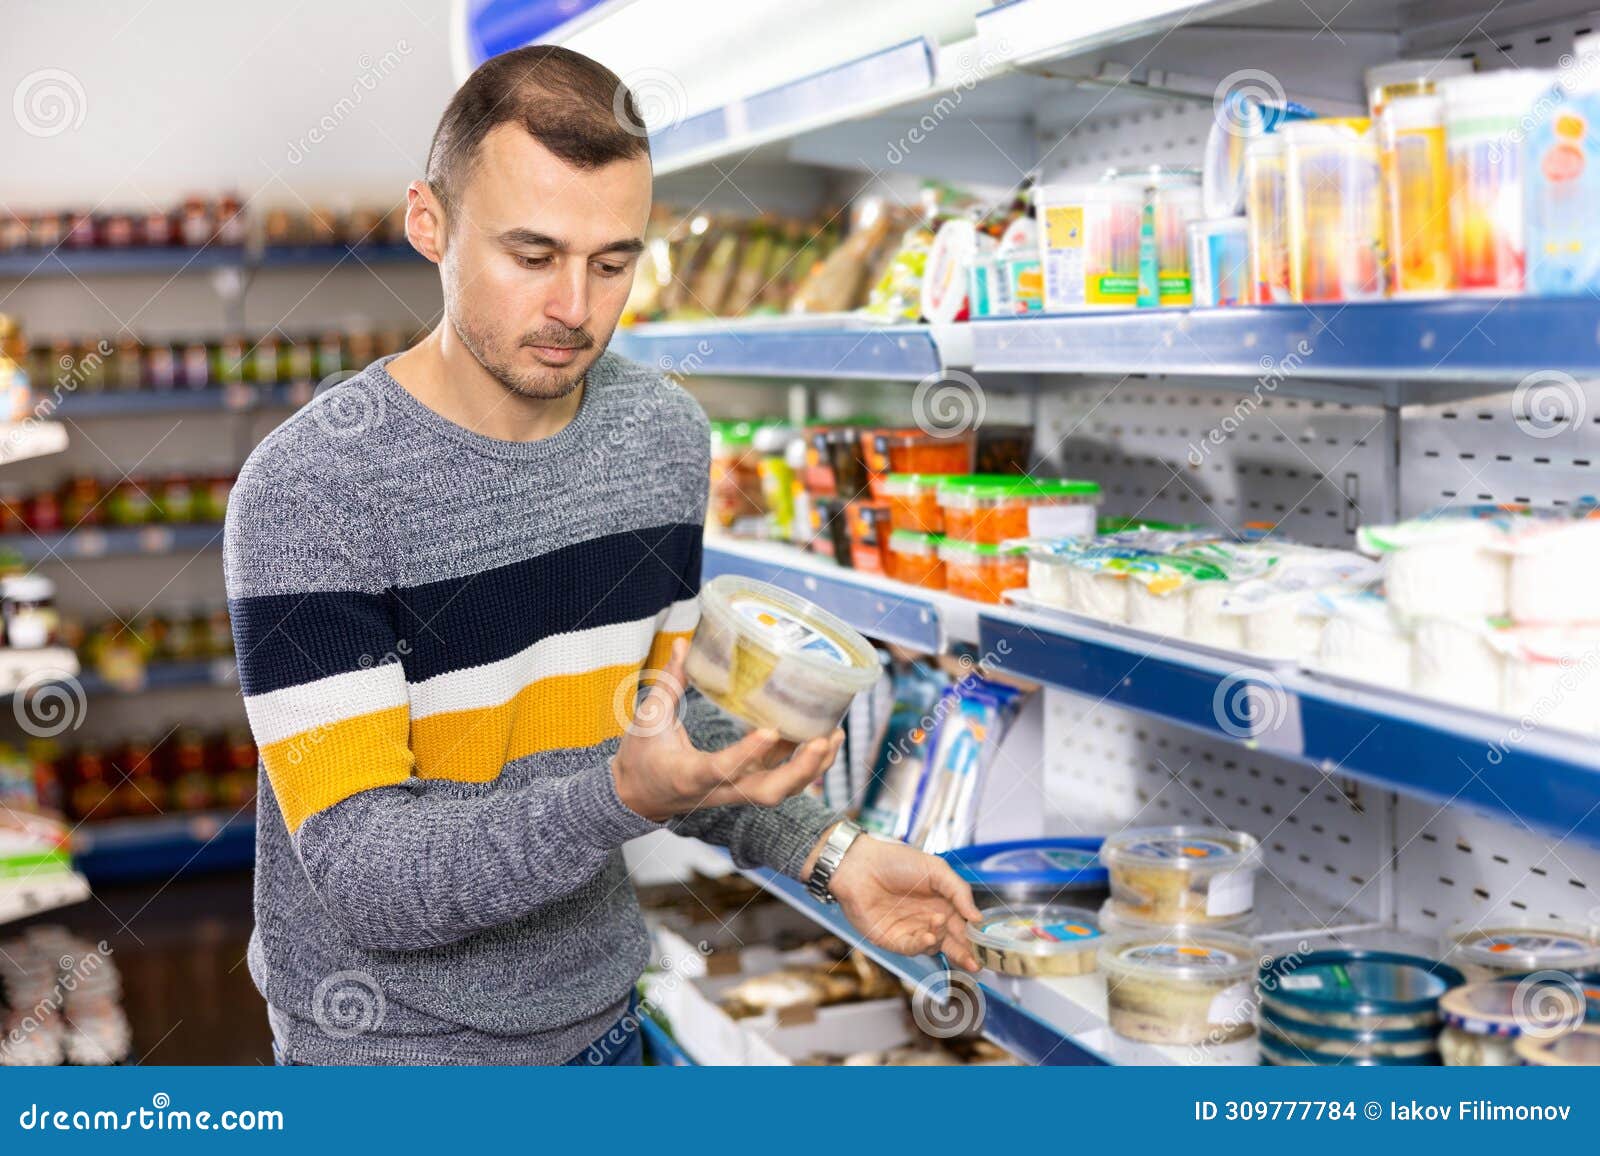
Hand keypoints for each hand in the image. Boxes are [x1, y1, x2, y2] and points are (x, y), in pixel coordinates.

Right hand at [611, 639, 842, 821]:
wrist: (637, 797)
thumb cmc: (641, 757)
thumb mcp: (649, 719)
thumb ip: (669, 682)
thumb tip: (682, 642)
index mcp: (690, 774)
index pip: (722, 770)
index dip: (747, 754)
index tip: (769, 730)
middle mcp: (718, 790)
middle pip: (766, 792)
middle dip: (800, 770)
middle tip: (823, 739)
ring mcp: (734, 793)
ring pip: (780, 792)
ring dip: (812, 768)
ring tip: (835, 736)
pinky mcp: (744, 789)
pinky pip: (780, 782)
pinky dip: (805, 765)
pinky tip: (823, 738)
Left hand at [818, 829, 982, 970]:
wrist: (859, 864)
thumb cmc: (896, 860)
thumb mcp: (936, 869)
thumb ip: (959, 891)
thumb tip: (978, 918)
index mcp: (942, 903)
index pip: (963, 925)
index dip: (975, 937)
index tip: (988, 946)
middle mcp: (928, 920)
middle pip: (952, 943)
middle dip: (965, 954)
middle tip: (977, 963)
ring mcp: (911, 931)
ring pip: (934, 946)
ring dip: (941, 941)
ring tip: (939, 923)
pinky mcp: (892, 940)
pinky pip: (912, 948)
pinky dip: (922, 945)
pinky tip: (929, 936)